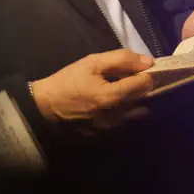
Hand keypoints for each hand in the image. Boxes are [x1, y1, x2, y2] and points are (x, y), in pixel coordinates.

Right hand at [29, 50, 155, 131]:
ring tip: (121, 89)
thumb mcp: (92, 62)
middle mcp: (117, 116)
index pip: (144, 85)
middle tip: (131, 77)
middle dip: (141, 87)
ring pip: (133, 113)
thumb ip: (121, 59)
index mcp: (113, 97)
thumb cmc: (68, 80)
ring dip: (133, 101)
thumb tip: (148, 61)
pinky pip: (121, 121)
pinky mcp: (104, 134)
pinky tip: (110, 102)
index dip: (146, 73)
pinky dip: (122, 111)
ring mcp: (111, 128)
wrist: (45, 105)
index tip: (142, 67)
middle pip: (142, 100)